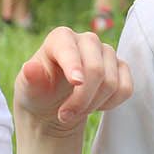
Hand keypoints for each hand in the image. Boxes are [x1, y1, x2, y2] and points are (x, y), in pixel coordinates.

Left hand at [14, 28, 132, 136]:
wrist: (54, 106)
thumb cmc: (39, 93)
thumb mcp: (28, 89)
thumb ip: (30, 78)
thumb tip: (30, 67)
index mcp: (60, 38)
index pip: (70, 48)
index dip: (74, 65)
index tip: (75, 83)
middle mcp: (86, 40)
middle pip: (96, 68)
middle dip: (82, 98)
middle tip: (64, 116)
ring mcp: (106, 53)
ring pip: (111, 82)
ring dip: (93, 104)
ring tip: (75, 112)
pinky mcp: (121, 67)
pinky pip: (125, 89)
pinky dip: (111, 104)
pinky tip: (95, 105)